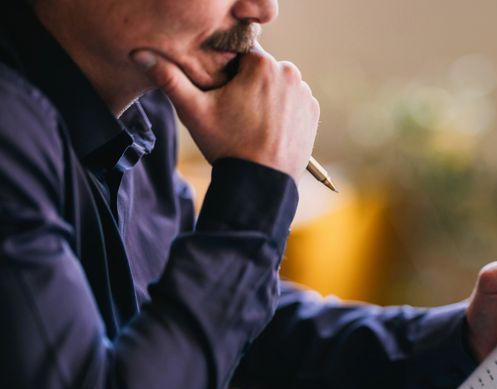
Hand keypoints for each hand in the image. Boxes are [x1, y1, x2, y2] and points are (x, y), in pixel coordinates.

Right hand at [131, 47, 318, 178]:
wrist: (261, 183)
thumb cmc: (228, 146)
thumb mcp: (194, 112)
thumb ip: (169, 79)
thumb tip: (140, 55)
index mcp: (262, 64)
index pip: (239, 54)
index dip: (226, 73)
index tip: (221, 95)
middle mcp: (289, 73)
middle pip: (260, 70)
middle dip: (246, 85)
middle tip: (234, 114)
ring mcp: (304, 94)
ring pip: (277, 87)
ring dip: (265, 98)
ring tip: (251, 125)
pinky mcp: (313, 113)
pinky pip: (293, 103)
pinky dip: (282, 112)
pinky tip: (268, 130)